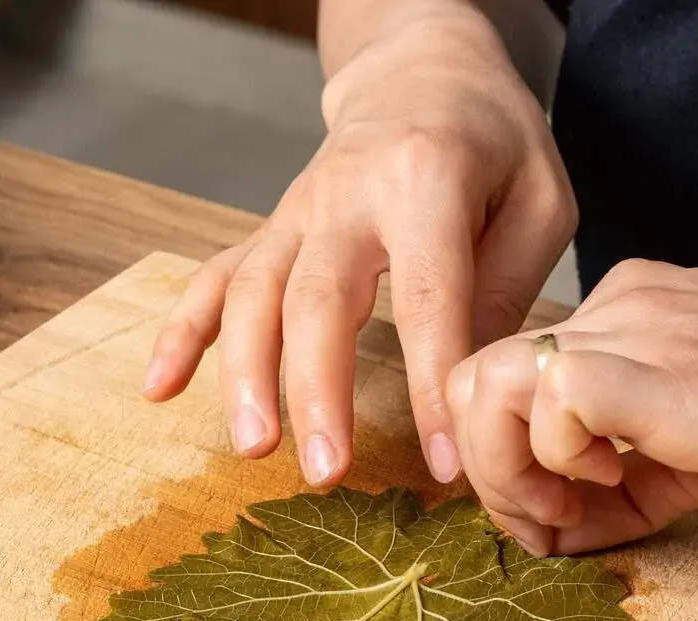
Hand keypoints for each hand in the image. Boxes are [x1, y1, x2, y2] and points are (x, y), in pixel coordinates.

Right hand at [141, 6, 573, 489]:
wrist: (422, 72)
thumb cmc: (494, 143)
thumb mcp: (539, 200)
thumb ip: (506, 289)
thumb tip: (466, 390)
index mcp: (426, 178)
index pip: (426, 296)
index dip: (432, 383)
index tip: (442, 461)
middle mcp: (346, 194)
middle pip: (316, 299)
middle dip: (316, 390)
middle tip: (325, 471)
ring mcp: (296, 212)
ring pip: (253, 294)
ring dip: (244, 375)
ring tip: (254, 446)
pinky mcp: (270, 231)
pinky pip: (214, 279)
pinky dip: (181, 334)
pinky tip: (158, 390)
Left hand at [443, 260, 697, 553]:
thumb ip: (623, 487)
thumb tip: (551, 534)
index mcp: (630, 310)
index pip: (507, 374)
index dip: (502, 456)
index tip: (552, 513)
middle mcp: (620, 304)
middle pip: (471, 376)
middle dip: (487, 469)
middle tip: (549, 519)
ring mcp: (633, 327)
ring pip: (485, 386)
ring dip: (507, 469)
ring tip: (576, 506)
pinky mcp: (654, 366)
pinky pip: (546, 400)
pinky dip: (554, 461)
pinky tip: (614, 482)